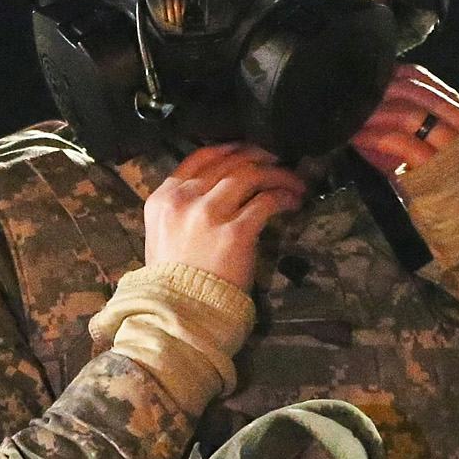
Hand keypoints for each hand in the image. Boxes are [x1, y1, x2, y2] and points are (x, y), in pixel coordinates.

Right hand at [144, 142, 306, 289]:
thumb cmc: (173, 278)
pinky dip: (283, 197)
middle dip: (260, 158)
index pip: (200, 156)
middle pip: (230, 163)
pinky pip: (266, 201)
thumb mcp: (163, 232)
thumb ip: (183, 206)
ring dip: (278, 175)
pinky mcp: (235, 232)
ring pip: (250, 175)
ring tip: (294, 183)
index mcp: (164, 196)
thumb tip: (217, 187)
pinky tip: (292, 202)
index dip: (231, 149)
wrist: (179, 310)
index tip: (250, 152)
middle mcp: (184, 198)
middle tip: (278, 162)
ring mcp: (209, 213)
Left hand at [349, 64, 458, 175]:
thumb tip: (374, 100)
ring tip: (349, 112)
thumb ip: (413, 124)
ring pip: (408, 113)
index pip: (425, 80)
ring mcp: (452, 146)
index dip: (392, 74)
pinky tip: (357, 135)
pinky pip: (400, 142)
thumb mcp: (437, 148)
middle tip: (349, 91)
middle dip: (379, 89)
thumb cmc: (452, 185)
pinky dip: (375, 135)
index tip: (365, 77)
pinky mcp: (436, 169)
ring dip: (373, 111)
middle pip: (414, 91)